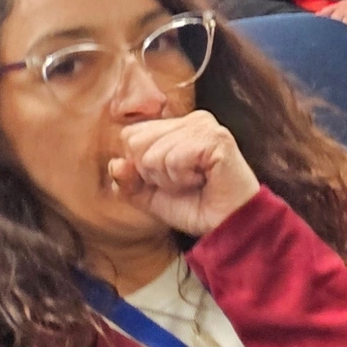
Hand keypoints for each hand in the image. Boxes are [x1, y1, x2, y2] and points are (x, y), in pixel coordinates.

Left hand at [107, 112, 260, 237]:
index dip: (140, 167)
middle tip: (184, 183)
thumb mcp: (149, 196)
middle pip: (136, 141)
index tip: (170, 180)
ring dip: (170, 179)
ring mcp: (206, 127)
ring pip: (154, 154)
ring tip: (196, 183)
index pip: (131, 135)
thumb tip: (116, 164)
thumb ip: (126, 181)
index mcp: (178, 126)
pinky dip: (183, 178)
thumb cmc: (195, 208)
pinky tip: (204, 180)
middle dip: (153, 172)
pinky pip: (175, 159)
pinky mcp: (217, 139)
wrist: (229, 226)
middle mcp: (193, 120)